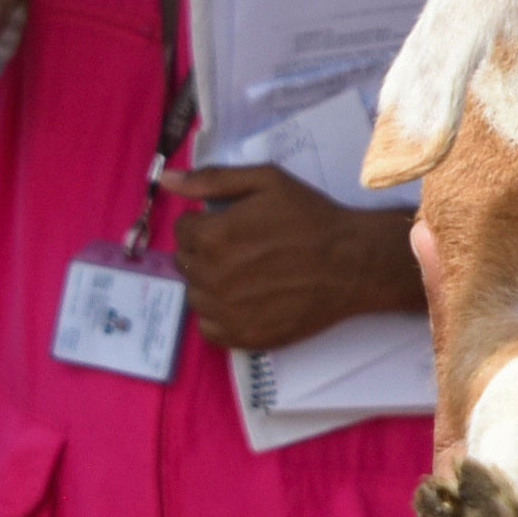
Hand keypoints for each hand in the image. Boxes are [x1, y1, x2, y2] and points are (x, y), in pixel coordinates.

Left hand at [164, 165, 422, 354]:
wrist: (351, 263)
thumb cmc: (310, 217)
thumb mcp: (266, 181)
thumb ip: (212, 180)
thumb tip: (166, 180)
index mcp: (212, 236)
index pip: (183, 230)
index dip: (205, 223)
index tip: (231, 224)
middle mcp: (212, 277)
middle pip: (186, 263)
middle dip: (205, 251)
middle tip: (241, 247)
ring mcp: (226, 312)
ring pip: (195, 296)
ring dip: (211, 283)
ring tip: (245, 274)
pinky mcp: (243, 337)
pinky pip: (209, 328)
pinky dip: (220, 316)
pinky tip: (245, 301)